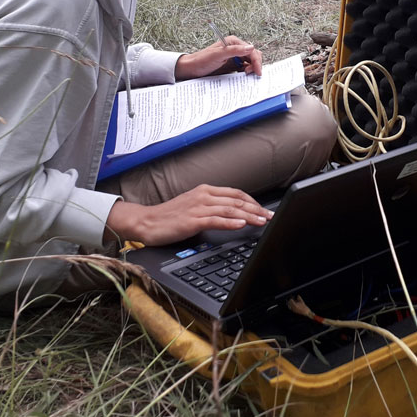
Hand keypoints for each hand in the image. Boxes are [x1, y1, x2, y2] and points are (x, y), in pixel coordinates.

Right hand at [104, 187, 273, 245]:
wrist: (146, 222)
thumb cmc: (169, 217)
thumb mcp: (193, 206)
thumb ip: (212, 207)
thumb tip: (233, 215)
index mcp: (205, 191)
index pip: (236, 193)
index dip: (253, 201)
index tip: (265, 210)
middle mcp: (204, 196)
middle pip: (237, 201)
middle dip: (257, 209)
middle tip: (270, 217)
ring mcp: (198, 207)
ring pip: (230, 210)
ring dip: (249, 216)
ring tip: (263, 221)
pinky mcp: (192, 220)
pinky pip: (216, 220)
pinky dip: (231, 222)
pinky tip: (241, 225)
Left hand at [175, 36, 262, 77]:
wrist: (192, 69)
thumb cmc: (202, 60)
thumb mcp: (218, 55)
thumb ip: (234, 50)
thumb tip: (251, 47)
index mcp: (234, 42)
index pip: (251, 50)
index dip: (256, 61)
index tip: (258, 72)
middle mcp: (235, 48)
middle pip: (253, 56)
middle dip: (255, 65)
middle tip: (251, 74)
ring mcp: (235, 57)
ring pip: (250, 62)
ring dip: (251, 68)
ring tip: (245, 74)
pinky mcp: (233, 65)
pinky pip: (244, 68)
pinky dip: (246, 72)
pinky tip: (243, 76)